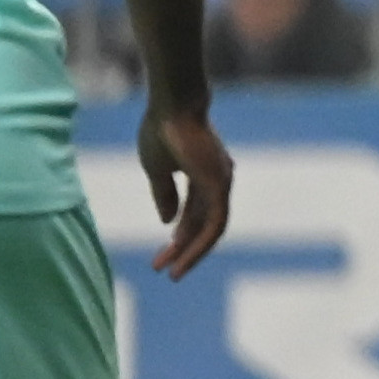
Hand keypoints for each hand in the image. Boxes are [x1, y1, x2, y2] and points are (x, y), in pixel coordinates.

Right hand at [138, 103, 232, 277]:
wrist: (173, 105)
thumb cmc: (162, 130)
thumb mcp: (157, 169)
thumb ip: (163, 195)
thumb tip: (168, 222)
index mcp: (204, 176)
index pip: (195, 213)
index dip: (179, 235)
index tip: (163, 254)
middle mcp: (217, 181)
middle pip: (203, 224)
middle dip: (183, 248)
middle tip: (164, 269)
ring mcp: (221, 183)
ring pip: (211, 229)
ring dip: (191, 252)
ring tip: (174, 272)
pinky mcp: (220, 186)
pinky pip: (214, 223)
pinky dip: (200, 242)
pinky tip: (182, 255)